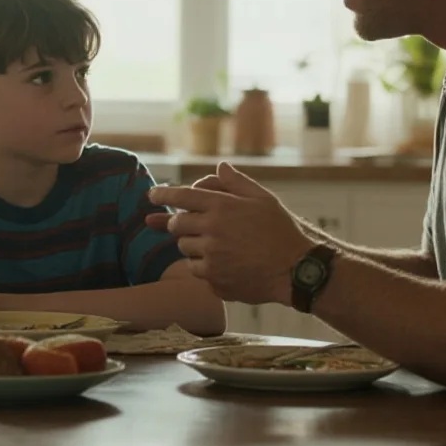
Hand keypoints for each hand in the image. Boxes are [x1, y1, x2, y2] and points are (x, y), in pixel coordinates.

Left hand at [148, 163, 316, 305]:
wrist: (294, 270)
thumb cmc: (281, 231)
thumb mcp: (263, 199)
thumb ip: (237, 182)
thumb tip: (219, 167)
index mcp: (222, 206)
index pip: (182, 196)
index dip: (163, 194)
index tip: (150, 195)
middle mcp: (212, 230)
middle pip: (177, 224)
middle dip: (179, 223)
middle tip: (192, 226)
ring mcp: (211, 256)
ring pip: (184, 248)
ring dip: (193, 246)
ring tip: (218, 246)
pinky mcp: (213, 278)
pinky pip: (195, 270)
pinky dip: (203, 266)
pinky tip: (223, 264)